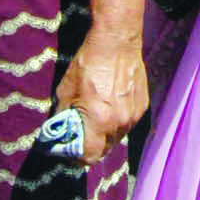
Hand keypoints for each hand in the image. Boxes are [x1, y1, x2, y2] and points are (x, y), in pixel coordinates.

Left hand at [52, 28, 148, 165]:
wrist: (116, 42)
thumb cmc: (88, 64)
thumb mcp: (65, 91)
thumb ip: (62, 117)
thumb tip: (57, 131)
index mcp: (100, 121)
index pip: (89, 157)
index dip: (77, 157)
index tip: (70, 149)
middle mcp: (120, 122)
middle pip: (104, 150)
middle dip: (90, 146)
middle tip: (80, 134)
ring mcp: (134, 115)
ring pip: (117, 137)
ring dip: (105, 134)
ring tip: (96, 117)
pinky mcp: (142, 105)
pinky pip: (127, 123)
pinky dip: (117, 121)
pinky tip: (110, 104)